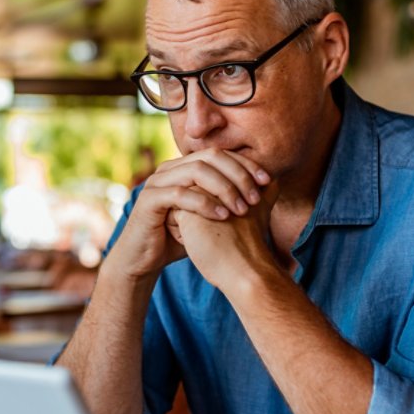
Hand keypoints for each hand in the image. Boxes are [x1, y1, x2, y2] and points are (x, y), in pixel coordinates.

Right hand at [108, 148, 270, 280]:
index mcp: (185, 167)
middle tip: (256, 196)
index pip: (220, 154)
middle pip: (211, 156)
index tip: (267, 181)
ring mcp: (158, 182)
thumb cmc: (179, 238)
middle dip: (238, 174)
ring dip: (224, 188)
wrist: (144, 259)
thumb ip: (230, 201)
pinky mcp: (149, 200)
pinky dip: (204, 203)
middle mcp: (170, 168)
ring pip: (197, 171)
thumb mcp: (209, 217)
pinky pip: (180, 194)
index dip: (245, 164)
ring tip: (242, 208)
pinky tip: (223, 216)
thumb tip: (269, 191)